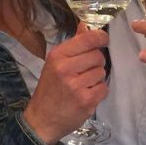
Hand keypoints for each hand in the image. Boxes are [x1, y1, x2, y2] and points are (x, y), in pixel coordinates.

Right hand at [23, 23, 109, 144]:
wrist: (41, 120)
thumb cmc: (49, 89)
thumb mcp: (55, 63)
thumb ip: (73, 44)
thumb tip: (85, 24)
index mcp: (58, 56)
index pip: (88, 39)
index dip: (100, 37)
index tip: (103, 40)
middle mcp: (66, 68)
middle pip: (98, 56)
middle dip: (96, 63)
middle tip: (86, 71)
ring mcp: (76, 86)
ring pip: (102, 72)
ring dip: (97, 78)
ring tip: (83, 85)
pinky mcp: (86, 101)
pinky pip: (104, 88)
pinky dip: (98, 91)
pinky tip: (86, 95)